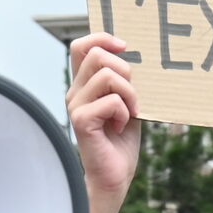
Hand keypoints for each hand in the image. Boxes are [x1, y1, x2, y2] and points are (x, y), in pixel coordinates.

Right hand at [66, 33, 141, 212]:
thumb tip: (136, 55)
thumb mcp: (128, 102)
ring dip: (129, 93)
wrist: (115, 175)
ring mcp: (75, 106)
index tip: (125, 48)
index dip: (103, 38)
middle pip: (97, 55)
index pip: (82, 46)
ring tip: (130, 112)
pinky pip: (111, 100)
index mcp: (84, 84)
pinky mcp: (81, 120)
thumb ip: (125, 79)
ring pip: (107, 75)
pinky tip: (121, 127)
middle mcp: (76, 92)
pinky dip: (124, 112)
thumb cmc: (122, 140)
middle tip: (133, 97)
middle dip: (125, 70)